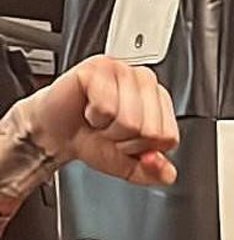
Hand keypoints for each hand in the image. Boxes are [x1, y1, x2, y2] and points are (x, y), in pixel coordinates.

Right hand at [20, 56, 177, 187]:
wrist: (59, 133)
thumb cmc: (95, 141)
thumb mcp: (131, 168)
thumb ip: (155, 174)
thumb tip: (167, 172)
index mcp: (160, 103)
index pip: (168, 137)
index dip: (144, 148)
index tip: (128, 141)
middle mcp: (145, 81)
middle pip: (150, 129)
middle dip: (126, 140)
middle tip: (111, 130)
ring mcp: (122, 69)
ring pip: (129, 119)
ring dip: (108, 128)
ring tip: (100, 119)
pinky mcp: (98, 66)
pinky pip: (106, 106)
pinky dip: (94, 115)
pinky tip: (89, 107)